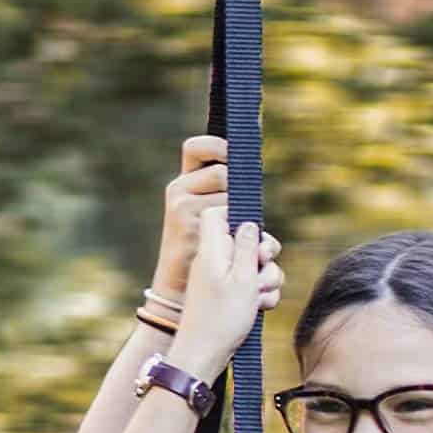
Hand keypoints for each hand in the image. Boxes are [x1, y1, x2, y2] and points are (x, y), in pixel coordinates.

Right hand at [151, 136, 230, 298]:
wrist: (182, 288)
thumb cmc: (207, 251)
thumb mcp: (217, 217)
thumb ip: (230, 193)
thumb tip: (253, 168)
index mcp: (186, 182)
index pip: (196, 147)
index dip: (216, 144)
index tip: (233, 152)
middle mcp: (179, 188)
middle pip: (222, 171)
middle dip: (238, 187)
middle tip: (241, 206)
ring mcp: (179, 203)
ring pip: (226, 192)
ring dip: (239, 210)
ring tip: (233, 230)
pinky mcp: (183, 218)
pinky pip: (223, 211)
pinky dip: (233, 226)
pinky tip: (227, 241)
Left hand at [172, 206, 284, 362]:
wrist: (204, 356)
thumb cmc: (220, 319)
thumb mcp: (242, 278)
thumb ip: (247, 247)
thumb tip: (248, 222)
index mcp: (212, 250)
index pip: (216, 215)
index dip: (238, 215)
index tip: (255, 231)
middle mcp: (215, 261)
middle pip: (245, 240)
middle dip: (263, 254)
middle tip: (263, 266)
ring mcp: (222, 279)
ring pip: (254, 266)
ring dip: (266, 279)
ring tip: (259, 297)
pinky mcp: (229, 296)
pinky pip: (252, 286)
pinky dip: (261, 295)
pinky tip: (260, 308)